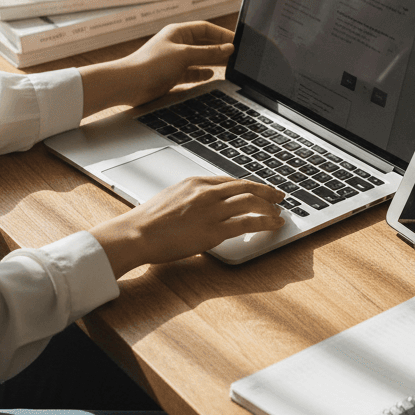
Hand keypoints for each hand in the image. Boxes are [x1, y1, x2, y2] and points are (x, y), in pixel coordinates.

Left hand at [78, 21, 235, 116]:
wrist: (127, 85)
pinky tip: (210, 76)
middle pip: (204, 44)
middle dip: (219, 50)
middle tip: (236, 56)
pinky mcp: (170, 76)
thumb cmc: (151, 65)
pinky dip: (201, 74)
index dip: (222, 34)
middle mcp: (176, 45)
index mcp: (178, 33)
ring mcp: (173, 61)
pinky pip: (191, 73)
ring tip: (228, 67)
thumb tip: (229, 49)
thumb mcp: (185, 55)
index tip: (236, 42)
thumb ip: (208, 53)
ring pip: (199, 59)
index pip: (206, 29)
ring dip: (212, 63)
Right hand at [90, 176, 284, 277]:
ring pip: (251, 202)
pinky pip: (247, 223)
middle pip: (246, 187)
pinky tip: (273, 225)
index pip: (230, 181)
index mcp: (196, 182)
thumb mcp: (171, 198)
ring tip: (279, 212)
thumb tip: (202, 205)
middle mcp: (207, 192)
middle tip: (279, 195)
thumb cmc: (147, 221)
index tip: (258, 190)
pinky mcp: (214, 230)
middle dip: (266, 191)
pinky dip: (264, 222)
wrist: (135, 234)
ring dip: (269, 207)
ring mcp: (212, 210)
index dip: (248, 186)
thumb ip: (191, 198)